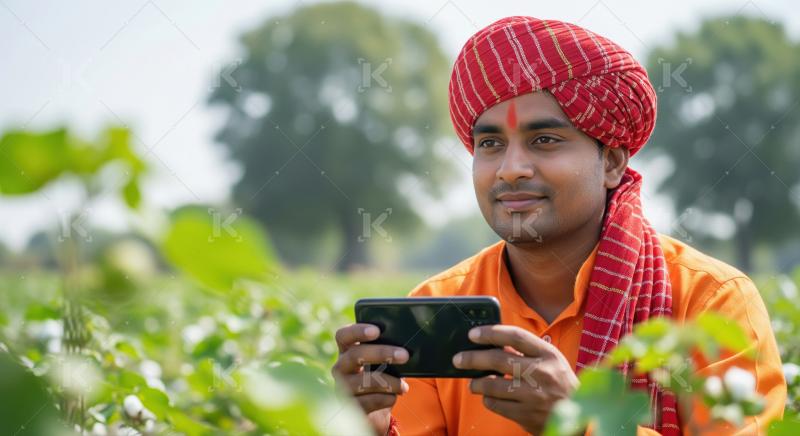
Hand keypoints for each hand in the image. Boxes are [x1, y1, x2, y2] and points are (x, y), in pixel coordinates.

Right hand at [332, 323, 409, 434]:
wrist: (374, 408)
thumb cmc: (380, 376)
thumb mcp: (381, 362)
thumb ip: (387, 352)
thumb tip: (405, 349)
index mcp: (347, 350)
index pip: (343, 335)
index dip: (357, 331)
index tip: (377, 330)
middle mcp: (340, 367)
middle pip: (355, 354)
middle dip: (381, 353)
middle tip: (404, 355)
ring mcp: (342, 387)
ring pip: (363, 381)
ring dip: (389, 382)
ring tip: (404, 386)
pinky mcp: (349, 407)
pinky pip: (368, 401)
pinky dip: (385, 398)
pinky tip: (394, 397)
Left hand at [452, 325, 578, 434]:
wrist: (579, 416)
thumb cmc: (559, 383)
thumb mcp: (551, 361)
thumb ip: (527, 351)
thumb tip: (492, 343)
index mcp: (549, 354)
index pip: (515, 336)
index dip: (491, 332)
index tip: (473, 334)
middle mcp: (542, 372)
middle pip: (498, 359)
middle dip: (472, 358)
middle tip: (458, 359)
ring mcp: (534, 395)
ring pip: (492, 385)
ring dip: (476, 383)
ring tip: (472, 382)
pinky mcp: (527, 415)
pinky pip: (496, 405)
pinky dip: (488, 400)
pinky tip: (489, 397)